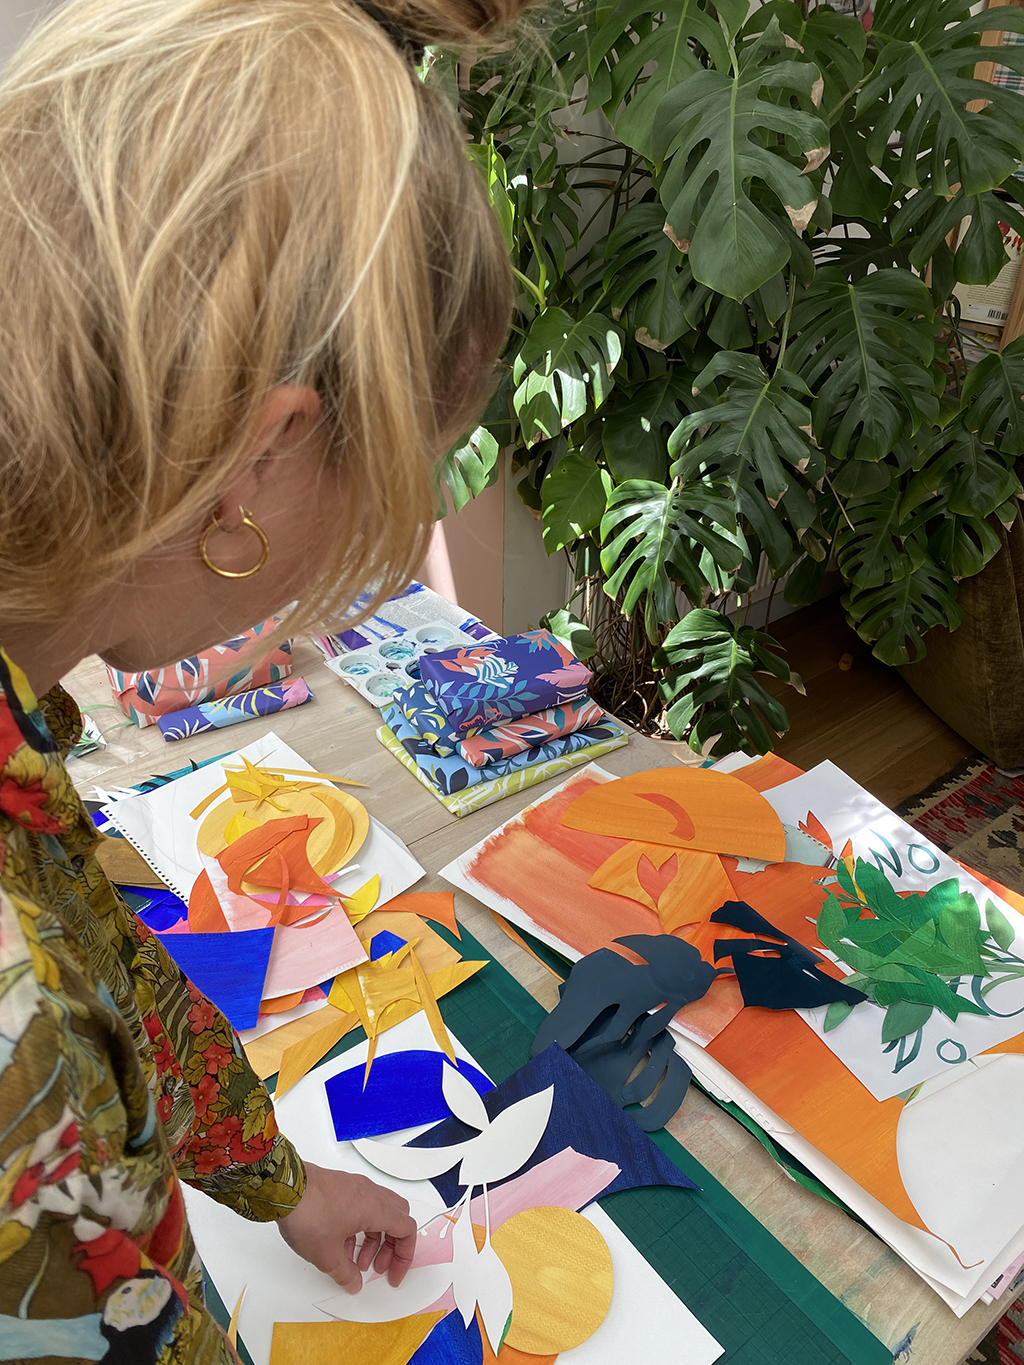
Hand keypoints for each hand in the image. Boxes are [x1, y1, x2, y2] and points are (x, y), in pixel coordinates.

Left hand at [278, 1162, 416, 1292]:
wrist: (284, 1187)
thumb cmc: (309, 1215)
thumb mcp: (327, 1255)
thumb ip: (345, 1274)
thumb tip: (354, 1283)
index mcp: (375, 1208)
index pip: (406, 1230)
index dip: (404, 1256)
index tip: (393, 1274)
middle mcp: (370, 1193)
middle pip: (396, 1218)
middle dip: (390, 1246)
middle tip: (378, 1267)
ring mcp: (354, 1186)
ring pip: (377, 1213)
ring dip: (372, 1239)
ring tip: (355, 1262)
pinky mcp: (339, 1186)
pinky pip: (359, 1207)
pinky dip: (357, 1227)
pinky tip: (339, 1245)